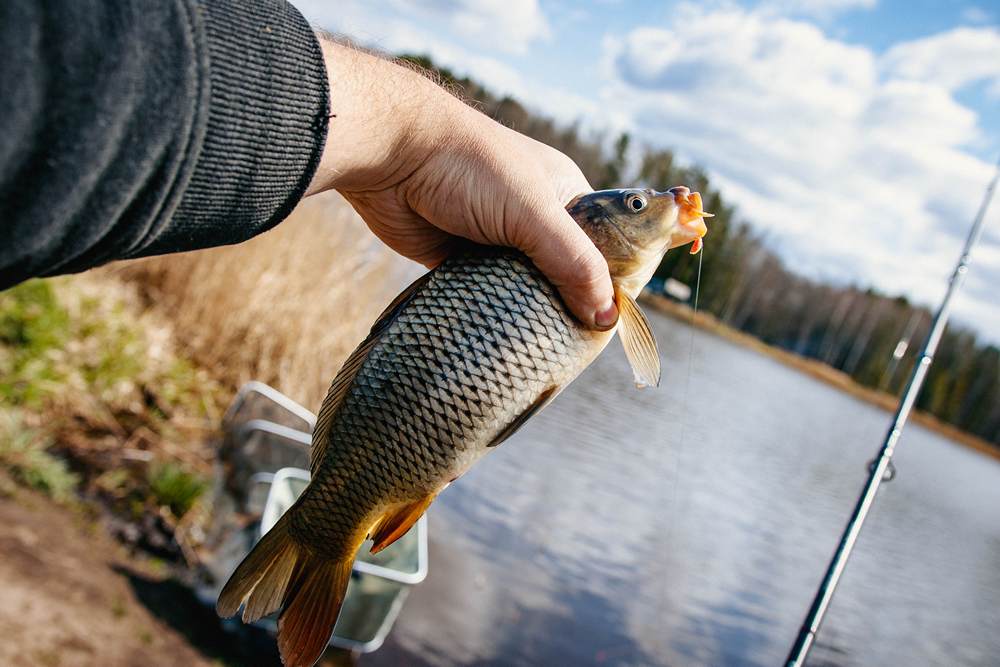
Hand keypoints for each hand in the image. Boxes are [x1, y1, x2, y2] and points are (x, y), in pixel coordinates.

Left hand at [306, 38, 617, 329]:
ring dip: (525, 312)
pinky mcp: (458, 258)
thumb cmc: (470, 166)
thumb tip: (607, 316)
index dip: (608, 284)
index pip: (601, 246)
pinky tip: (500, 338)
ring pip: (522, 287)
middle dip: (566, 306)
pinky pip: (483, 294)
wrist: (390, 154)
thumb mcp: (533, 213)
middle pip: (561, 273)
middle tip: (573, 349)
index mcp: (562, 195)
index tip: (610, 326)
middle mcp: (533, 217)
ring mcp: (494, 239)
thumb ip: (573, 263)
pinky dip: (489, 312)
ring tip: (540, 352)